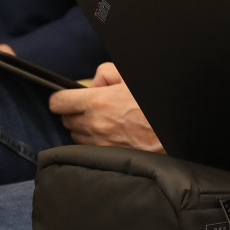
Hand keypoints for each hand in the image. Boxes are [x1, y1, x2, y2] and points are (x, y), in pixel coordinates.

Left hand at [48, 62, 163, 151]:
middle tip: (90, 107)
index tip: (67, 97)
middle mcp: (94, 125)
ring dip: (83, 128)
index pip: (58, 102)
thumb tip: (95, 83)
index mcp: (98, 102)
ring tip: (102, 120)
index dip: (61, 97)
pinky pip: (89, 148)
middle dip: (74, 112)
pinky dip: (93, 140)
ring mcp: (100, 143)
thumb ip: (106, 73)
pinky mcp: (108, 156)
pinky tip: (109, 133)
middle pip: (66, 120)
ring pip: (76, 136)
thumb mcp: (130, 77)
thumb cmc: (152, 104)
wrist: (171, 130)